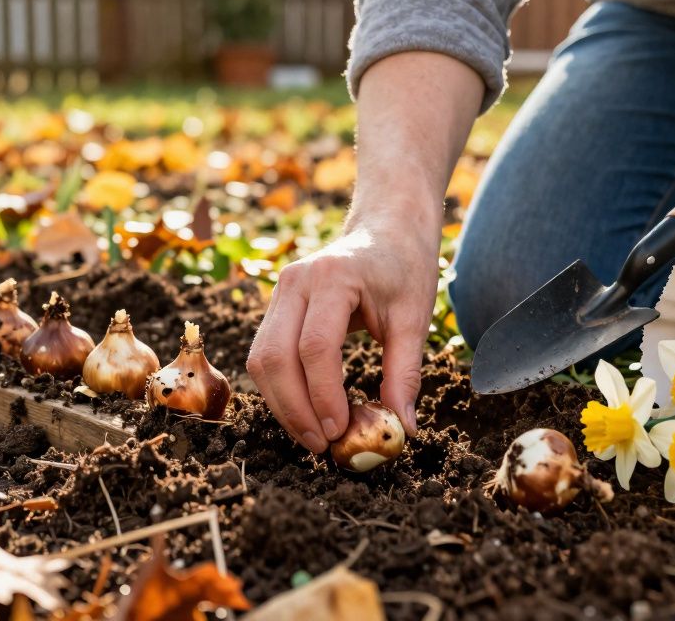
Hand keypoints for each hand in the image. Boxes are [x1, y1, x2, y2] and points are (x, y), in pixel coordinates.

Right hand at [246, 216, 439, 452]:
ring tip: (314, 436)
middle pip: (275, 356)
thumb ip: (404, 374)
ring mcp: (279, 292)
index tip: (339, 430)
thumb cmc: (404, 269)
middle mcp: (294, 281)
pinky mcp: (275, 307)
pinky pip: (265, 355)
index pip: (315, 346)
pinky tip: (305, 412)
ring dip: (283, 405)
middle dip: (294, 408)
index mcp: (332, 277)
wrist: (386, 229)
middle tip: (322, 445)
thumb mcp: (414, 319)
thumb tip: (402, 429)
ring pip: (261, 360)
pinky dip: (281, 389)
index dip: (323, 394)